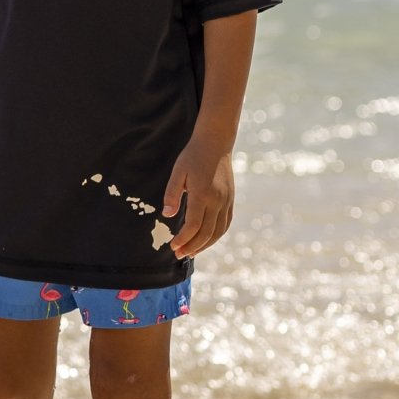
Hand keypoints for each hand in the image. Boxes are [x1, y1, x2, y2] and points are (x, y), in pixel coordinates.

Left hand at [162, 137, 233, 259]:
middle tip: (179, 255)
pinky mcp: (230, 200)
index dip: (183, 239)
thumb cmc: (193, 156)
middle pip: (206, 233)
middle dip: (192, 247)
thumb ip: (172, 194)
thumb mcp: (178, 172)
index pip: (193, 225)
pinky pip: (226, 224)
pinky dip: (216, 235)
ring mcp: (226, 201)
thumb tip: (167, 215)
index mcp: (202, 194)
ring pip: (218, 232)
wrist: (215, 143)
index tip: (172, 246)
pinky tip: (207, 240)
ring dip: (205, 245)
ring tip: (191, 251)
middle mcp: (217, 201)